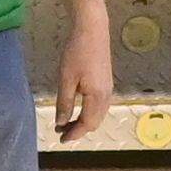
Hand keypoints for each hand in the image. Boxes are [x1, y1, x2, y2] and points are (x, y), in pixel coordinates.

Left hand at [51, 0, 116, 142]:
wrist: (93, 29)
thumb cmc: (77, 52)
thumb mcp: (66, 79)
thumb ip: (64, 103)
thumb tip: (61, 123)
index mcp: (97, 96)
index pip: (87, 124)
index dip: (74, 134)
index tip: (61, 140)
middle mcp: (107, 95)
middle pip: (95, 122)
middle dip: (80, 130)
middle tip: (62, 133)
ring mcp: (109, 88)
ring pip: (99, 114)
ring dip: (85, 122)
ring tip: (68, 123)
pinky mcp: (107, 82)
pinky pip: (100, 105)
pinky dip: (90, 113)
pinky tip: (79, 108)